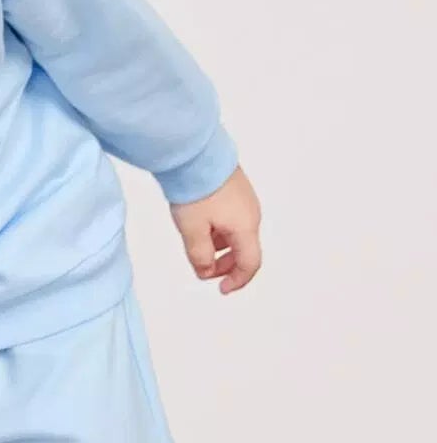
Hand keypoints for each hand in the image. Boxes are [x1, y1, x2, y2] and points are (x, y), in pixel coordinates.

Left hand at [171, 167, 261, 292]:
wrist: (195, 153)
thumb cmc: (196, 188)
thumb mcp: (192, 230)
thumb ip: (200, 256)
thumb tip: (205, 270)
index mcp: (245, 227)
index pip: (250, 264)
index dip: (237, 280)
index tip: (222, 288)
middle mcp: (251, 214)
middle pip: (245, 250)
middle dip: (226, 265)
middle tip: (205, 269)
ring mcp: (245, 200)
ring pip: (238, 234)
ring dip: (221, 248)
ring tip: (198, 246)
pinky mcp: (235, 190)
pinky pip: (233, 219)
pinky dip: (220, 231)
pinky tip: (200, 227)